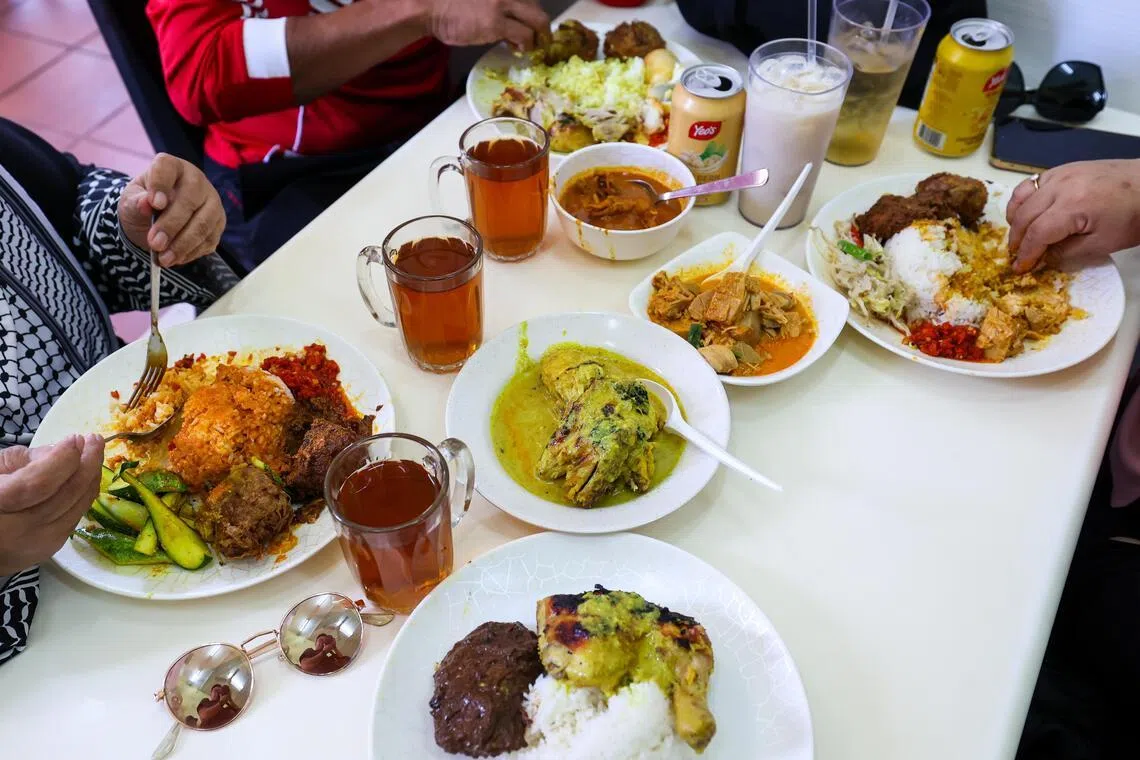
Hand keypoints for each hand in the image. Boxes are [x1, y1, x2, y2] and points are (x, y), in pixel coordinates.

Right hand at [0, 436, 103, 575]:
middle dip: (86, 463)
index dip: (62, 459)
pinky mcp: (49, 548)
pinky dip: (84, 494)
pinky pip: (75, 516)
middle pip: (66, 495)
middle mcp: (19, 530)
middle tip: (94, 439)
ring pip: (77, 506)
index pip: (39, 482)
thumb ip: (25, 459)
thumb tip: (62, 450)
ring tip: (94, 453)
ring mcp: (36, 542)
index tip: (75, 439)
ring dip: (91, 477)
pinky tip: (87, 477)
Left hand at [119, 153, 224, 267]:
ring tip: (164, 259)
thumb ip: (136, 202)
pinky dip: (191, 253)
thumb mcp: (131, 201)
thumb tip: (145, 203)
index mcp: (172, 167)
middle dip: (172, 225)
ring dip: (183, 244)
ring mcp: (212, 202)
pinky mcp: (218, 224)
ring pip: (204, 223)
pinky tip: (175, 258)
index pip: (167, 167)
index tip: (154, 204)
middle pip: (190, 200)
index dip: (161, 184)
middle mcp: (196, 181)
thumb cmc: (143, 204)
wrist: (155, 219)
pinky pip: (209, 240)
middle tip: (155, 244)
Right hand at [424, 0, 548, 49]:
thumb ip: (496, 1)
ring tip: (532, 45)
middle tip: (540, 35)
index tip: (531, 21)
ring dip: (538, 35)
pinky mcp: (496, 23)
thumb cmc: (447, 1)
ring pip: (537, 19)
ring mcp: (502, 3)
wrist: (428, 6)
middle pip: (536, 5)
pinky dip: (527, 44)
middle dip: (541, 22)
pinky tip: (519, 48)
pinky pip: (524, 35)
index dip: (532, 9)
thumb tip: (510, 18)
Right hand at [1006, 159, 1139, 273]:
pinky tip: (1027, 212)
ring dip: (1015, 219)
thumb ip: (1067, 253)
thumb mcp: (1103, 243)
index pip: (1036, 234)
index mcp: (1072, 206)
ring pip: (1021, 197)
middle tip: (1017, 256)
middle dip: (1016, 239)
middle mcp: (1060, 186)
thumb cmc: (1133, 216)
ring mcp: (1059, 174)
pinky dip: (1023, 200)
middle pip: (1024, 216)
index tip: (1019, 269)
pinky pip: (1031, 184)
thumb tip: (1042, 259)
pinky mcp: (1062, 169)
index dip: (1026, 254)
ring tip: (1019, 235)